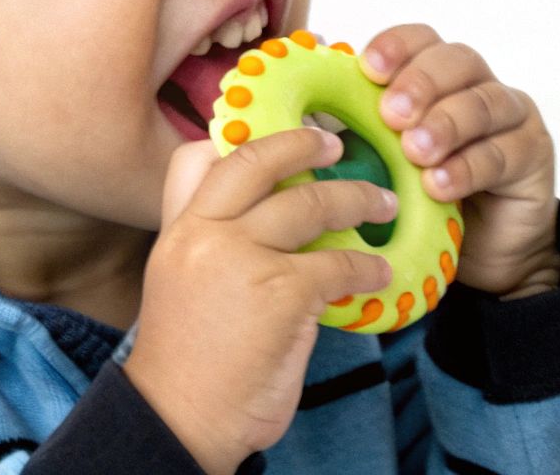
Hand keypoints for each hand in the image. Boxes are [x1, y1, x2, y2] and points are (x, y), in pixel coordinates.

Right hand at [123, 128, 398, 473]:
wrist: (180, 419)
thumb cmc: (188, 363)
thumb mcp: (180, 285)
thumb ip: (212, 246)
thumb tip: (271, 223)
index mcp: (177, 231)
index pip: (196, 159)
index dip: (240, 142)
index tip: (278, 140)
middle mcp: (205, 233)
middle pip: (258, 161)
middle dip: (303, 144)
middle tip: (336, 145)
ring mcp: (243, 257)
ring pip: (311, 204)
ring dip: (357, 199)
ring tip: (382, 205)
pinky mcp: (283, 292)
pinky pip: (339, 263)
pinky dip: (367, 266)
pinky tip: (379, 272)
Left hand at [357, 24, 559, 299]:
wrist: (485, 258)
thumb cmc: (423, 202)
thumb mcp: (381, 163)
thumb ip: (351, 131)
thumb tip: (292, 105)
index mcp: (437, 77)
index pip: (421, 40)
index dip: (396, 46)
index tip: (369, 69)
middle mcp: (477, 86)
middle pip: (458, 60)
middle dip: (421, 83)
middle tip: (391, 115)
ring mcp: (511, 117)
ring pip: (485, 102)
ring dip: (446, 124)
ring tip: (415, 153)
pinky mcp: (533, 154)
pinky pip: (504, 151)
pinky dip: (468, 166)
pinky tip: (440, 186)